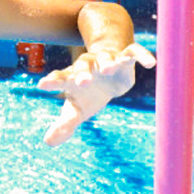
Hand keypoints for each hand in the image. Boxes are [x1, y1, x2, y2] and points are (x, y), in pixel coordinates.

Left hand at [37, 42, 156, 145]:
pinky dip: (141, 55)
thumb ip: (64, 124)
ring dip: (107, 61)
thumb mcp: (76, 110)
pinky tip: (151, 63)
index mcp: (72, 77)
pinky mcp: (125, 58)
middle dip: (82, 73)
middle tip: (82, 82)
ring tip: (108, 69)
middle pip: (82, 65)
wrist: (108, 72)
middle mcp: (88, 65)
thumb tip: (48, 142)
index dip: (52, 81)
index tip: (42, 85)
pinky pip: (133, 52)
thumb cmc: (87, 92)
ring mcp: (107, 60)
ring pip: (106, 57)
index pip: (59, 78)